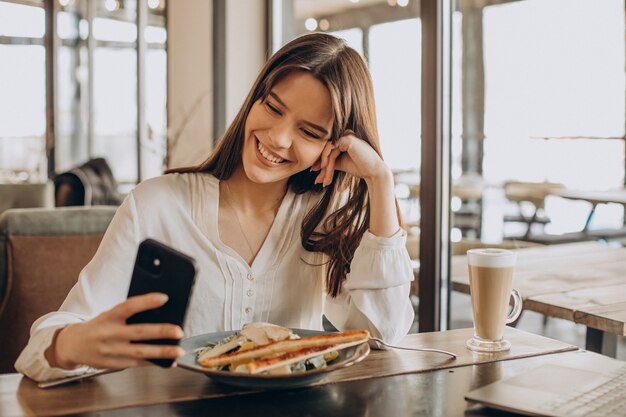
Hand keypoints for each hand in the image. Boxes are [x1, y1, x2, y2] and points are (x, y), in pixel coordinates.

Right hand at [48, 293, 184, 369]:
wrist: (73, 345)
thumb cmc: (99, 326)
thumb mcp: (109, 315)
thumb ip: (129, 314)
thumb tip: (160, 313)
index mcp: (109, 316)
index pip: (128, 306)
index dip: (146, 301)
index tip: (164, 297)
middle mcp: (110, 333)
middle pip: (139, 332)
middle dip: (161, 331)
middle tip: (179, 331)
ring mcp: (112, 351)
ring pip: (141, 352)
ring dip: (162, 352)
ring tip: (179, 350)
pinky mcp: (115, 364)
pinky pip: (138, 364)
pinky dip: (155, 363)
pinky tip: (170, 361)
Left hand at [311, 131, 390, 186]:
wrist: (374, 172)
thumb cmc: (360, 168)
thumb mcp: (340, 164)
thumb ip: (329, 164)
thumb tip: (314, 170)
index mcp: (344, 140)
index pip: (328, 150)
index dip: (321, 163)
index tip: (318, 177)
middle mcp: (345, 135)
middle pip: (326, 150)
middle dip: (321, 167)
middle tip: (319, 180)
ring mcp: (346, 135)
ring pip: (328, 151)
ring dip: (325, 167)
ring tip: (325, 180)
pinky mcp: (347, 138)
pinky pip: (332, 149)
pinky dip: (328, 160)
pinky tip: (326, 168)